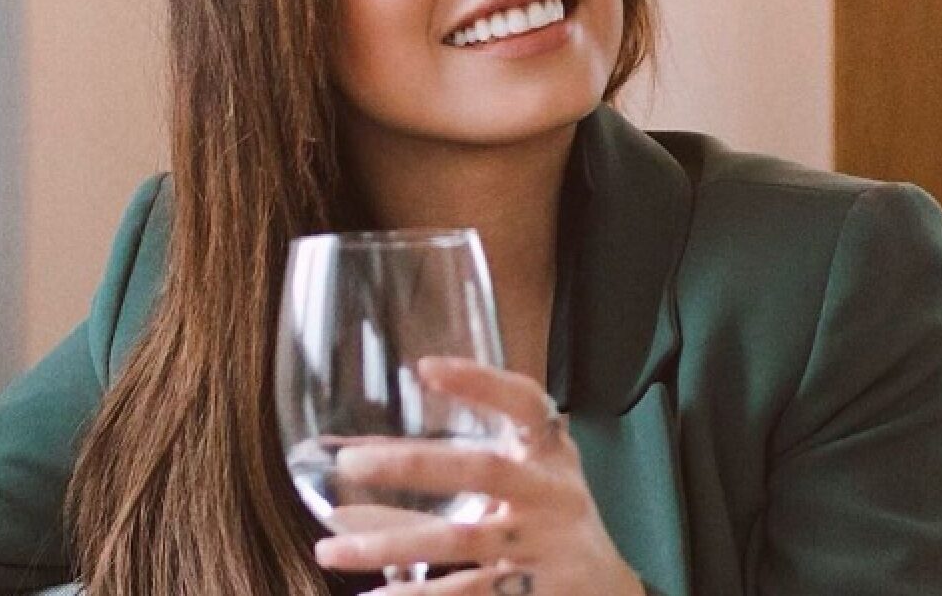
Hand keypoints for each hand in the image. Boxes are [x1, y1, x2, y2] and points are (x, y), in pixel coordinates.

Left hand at [314, 356, 646, 595]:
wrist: (610, 590)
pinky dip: (418, 595)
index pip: (523, 402)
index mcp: (550, 453)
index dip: (480, 381)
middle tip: (350, 462)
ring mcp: (546, 545)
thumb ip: (456, 472)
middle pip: (482, 469)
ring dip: (391, 545)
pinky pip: (469, 592)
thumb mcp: (524, 485)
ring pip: (460, 541)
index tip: (426, 368)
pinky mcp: (536, 592)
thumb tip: (356, 471)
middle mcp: (552, 492)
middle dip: (413, 465)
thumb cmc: (551, 523)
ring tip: (332, 550)